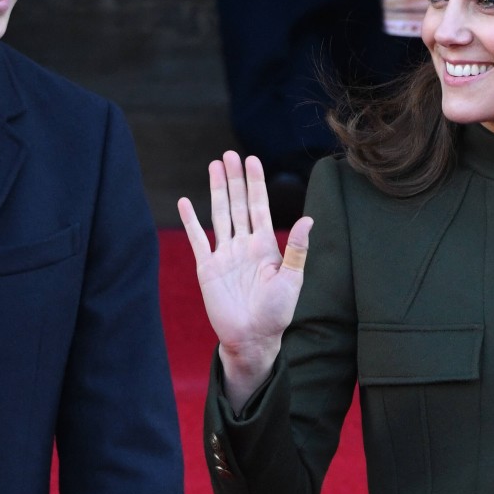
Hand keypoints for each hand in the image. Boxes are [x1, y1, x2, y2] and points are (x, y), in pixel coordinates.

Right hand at [177, 152, 313, 410]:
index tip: (252, 159)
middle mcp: (244, 245)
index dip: (255, 183)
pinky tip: (185, 203)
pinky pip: (197, 239)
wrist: (252, 339)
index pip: (259, 206)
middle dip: (235, 179)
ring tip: (214, 167)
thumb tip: (308, 219)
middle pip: (238, 204)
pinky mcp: (207, 268)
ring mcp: (224, 254)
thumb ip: (296, 249)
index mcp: (265, 246)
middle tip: (229, 154)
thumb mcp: (292, 280)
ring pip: (219, 214)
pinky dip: (191, 221)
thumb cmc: (276, 313)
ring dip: (217, 191)